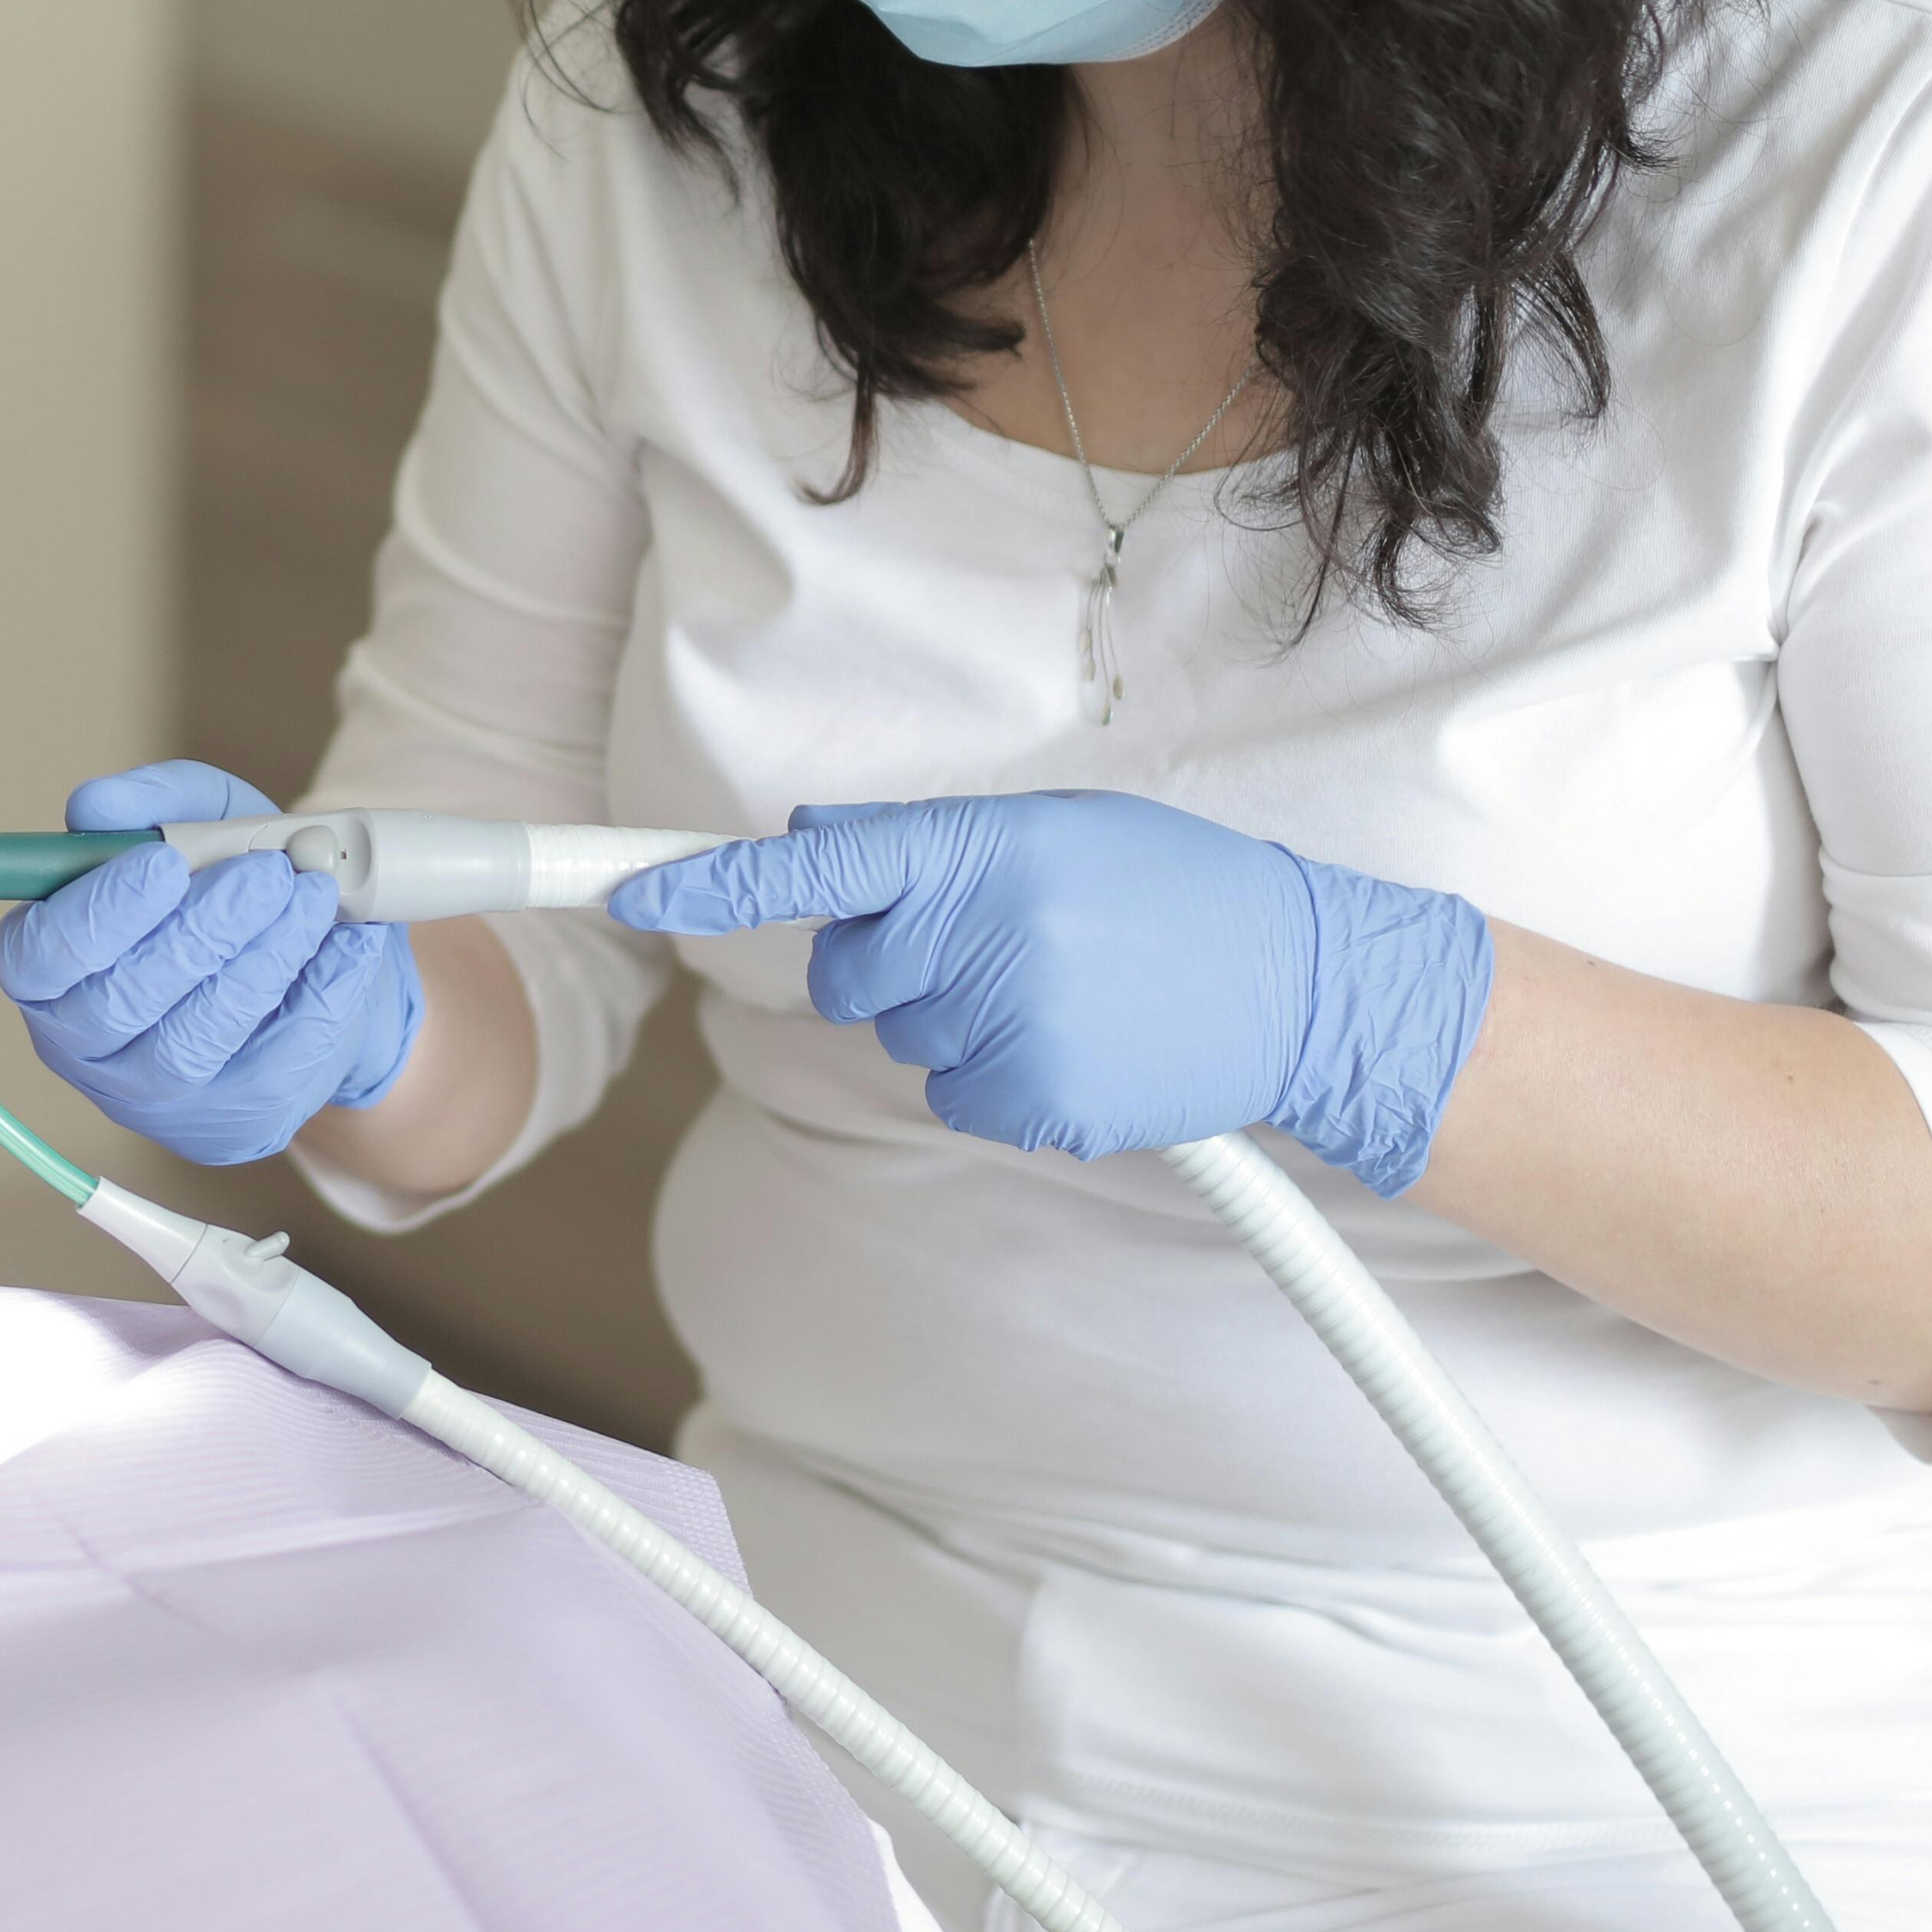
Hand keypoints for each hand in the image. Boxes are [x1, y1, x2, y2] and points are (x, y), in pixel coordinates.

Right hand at [0, 760, 424, 1166]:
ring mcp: (155, 1097)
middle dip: (200, 930)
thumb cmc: (232, 894)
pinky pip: (273, 1065)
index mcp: (49, 969)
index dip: (97, 913)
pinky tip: (349, 944)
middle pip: (119, 1001)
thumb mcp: (207, 826)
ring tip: (313, 898)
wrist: (314, 977)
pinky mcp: (230, 1123)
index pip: (38, 956)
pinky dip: (319, 995)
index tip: (165, 865)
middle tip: (266, 875)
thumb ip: (156, 804)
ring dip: (262, 960)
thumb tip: (96, 804)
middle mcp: (85, 1045)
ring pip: (193, 1038)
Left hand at [610, 792, 1490, 1196]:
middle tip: (1000, 943)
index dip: (716, 884)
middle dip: (891, 962)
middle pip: (849, 971)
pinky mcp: (1033, 1102)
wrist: (1299, 985)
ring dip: (959, 1018)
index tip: (633, 893)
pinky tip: (1078, 1044)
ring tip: (1069, 989)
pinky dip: (999, 1077)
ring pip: (905, 1039)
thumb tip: (809, 840)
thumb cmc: (1171, 892)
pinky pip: (954, 1096)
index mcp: (986, 850)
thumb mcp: (1055, 829)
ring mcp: (1008, 1026)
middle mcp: (985, 936)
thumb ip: (925, 839)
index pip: (821, 868)